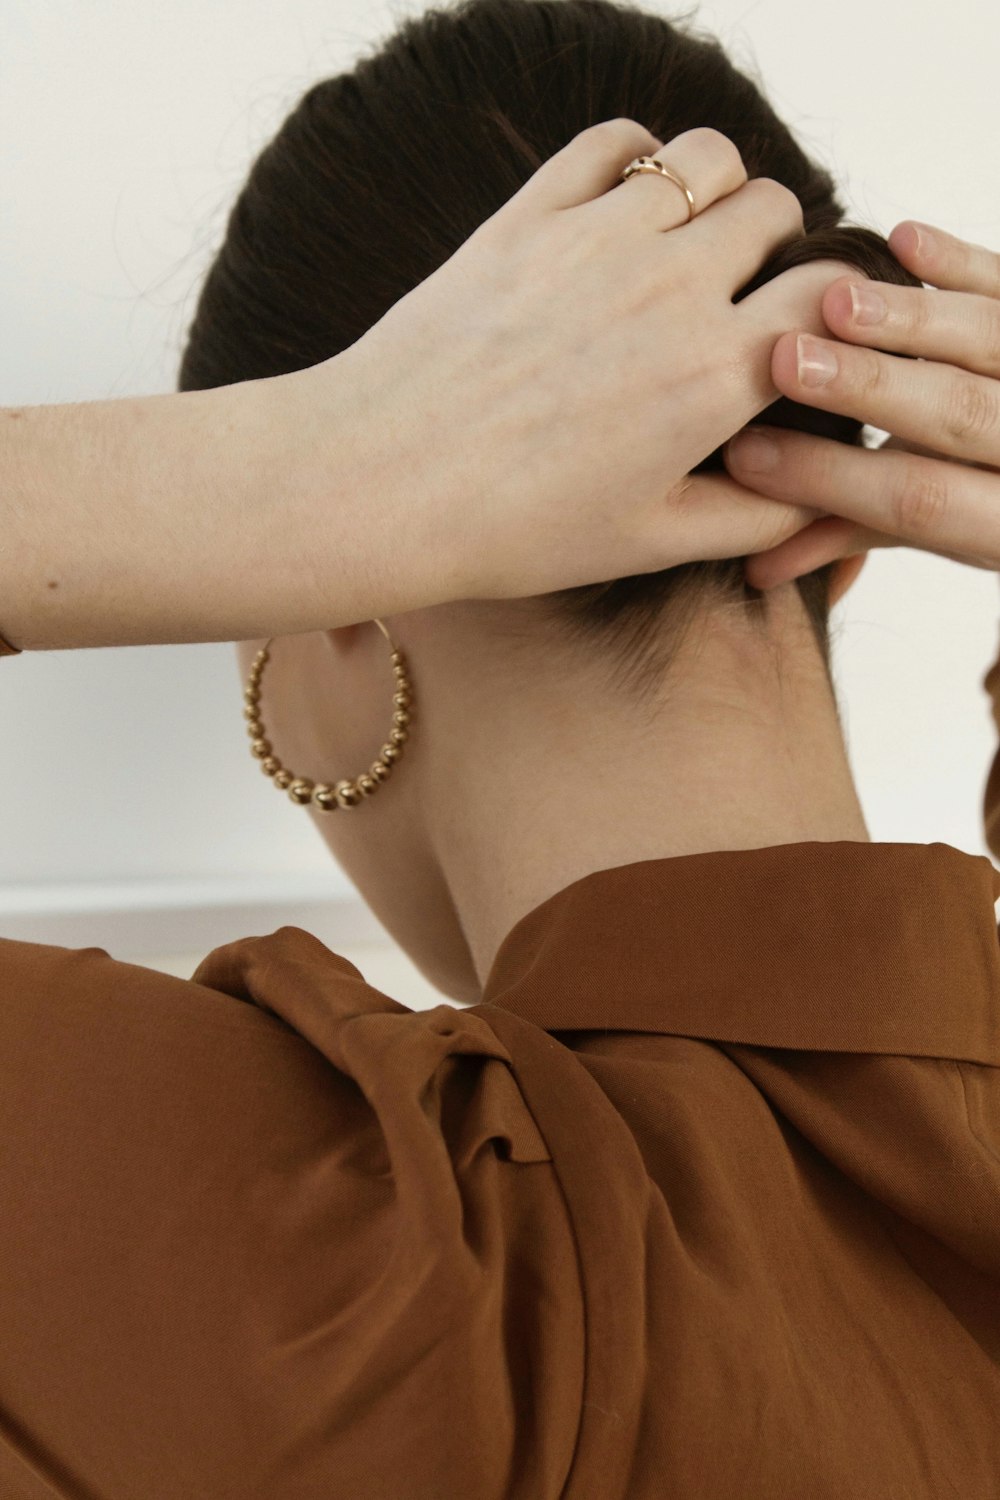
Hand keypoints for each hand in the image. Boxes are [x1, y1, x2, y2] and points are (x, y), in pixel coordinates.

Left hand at [317, 119, 859, 608]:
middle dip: (774, 247)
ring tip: (685, 242)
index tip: (800, 337)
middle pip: (777, 211)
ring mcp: (599, 241)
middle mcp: (672, 291)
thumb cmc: (512, 530)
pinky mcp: (531, 214)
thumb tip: (815, 487)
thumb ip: (752, 514)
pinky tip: (621, 209)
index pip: (828, 299)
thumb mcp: (649, 542)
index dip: (830, 314)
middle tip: (737, 291)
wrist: (382, 486)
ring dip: (715, 191)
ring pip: (708, 158)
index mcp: (715, 376)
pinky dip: (637, 160)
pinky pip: (615, 143)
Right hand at [721, 222, 999, 587]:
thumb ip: (856, 534)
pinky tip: (903, 240)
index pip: (920, 502)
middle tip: (787, 361)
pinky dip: (963, 260)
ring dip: (907, 318)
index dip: (833, 479)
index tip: (747, 454)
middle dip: (868, 386)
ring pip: (988, 339)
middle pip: (957, 414)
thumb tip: (759, 565)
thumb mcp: (943, 533)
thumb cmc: (993, 502)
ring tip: (834, 302)